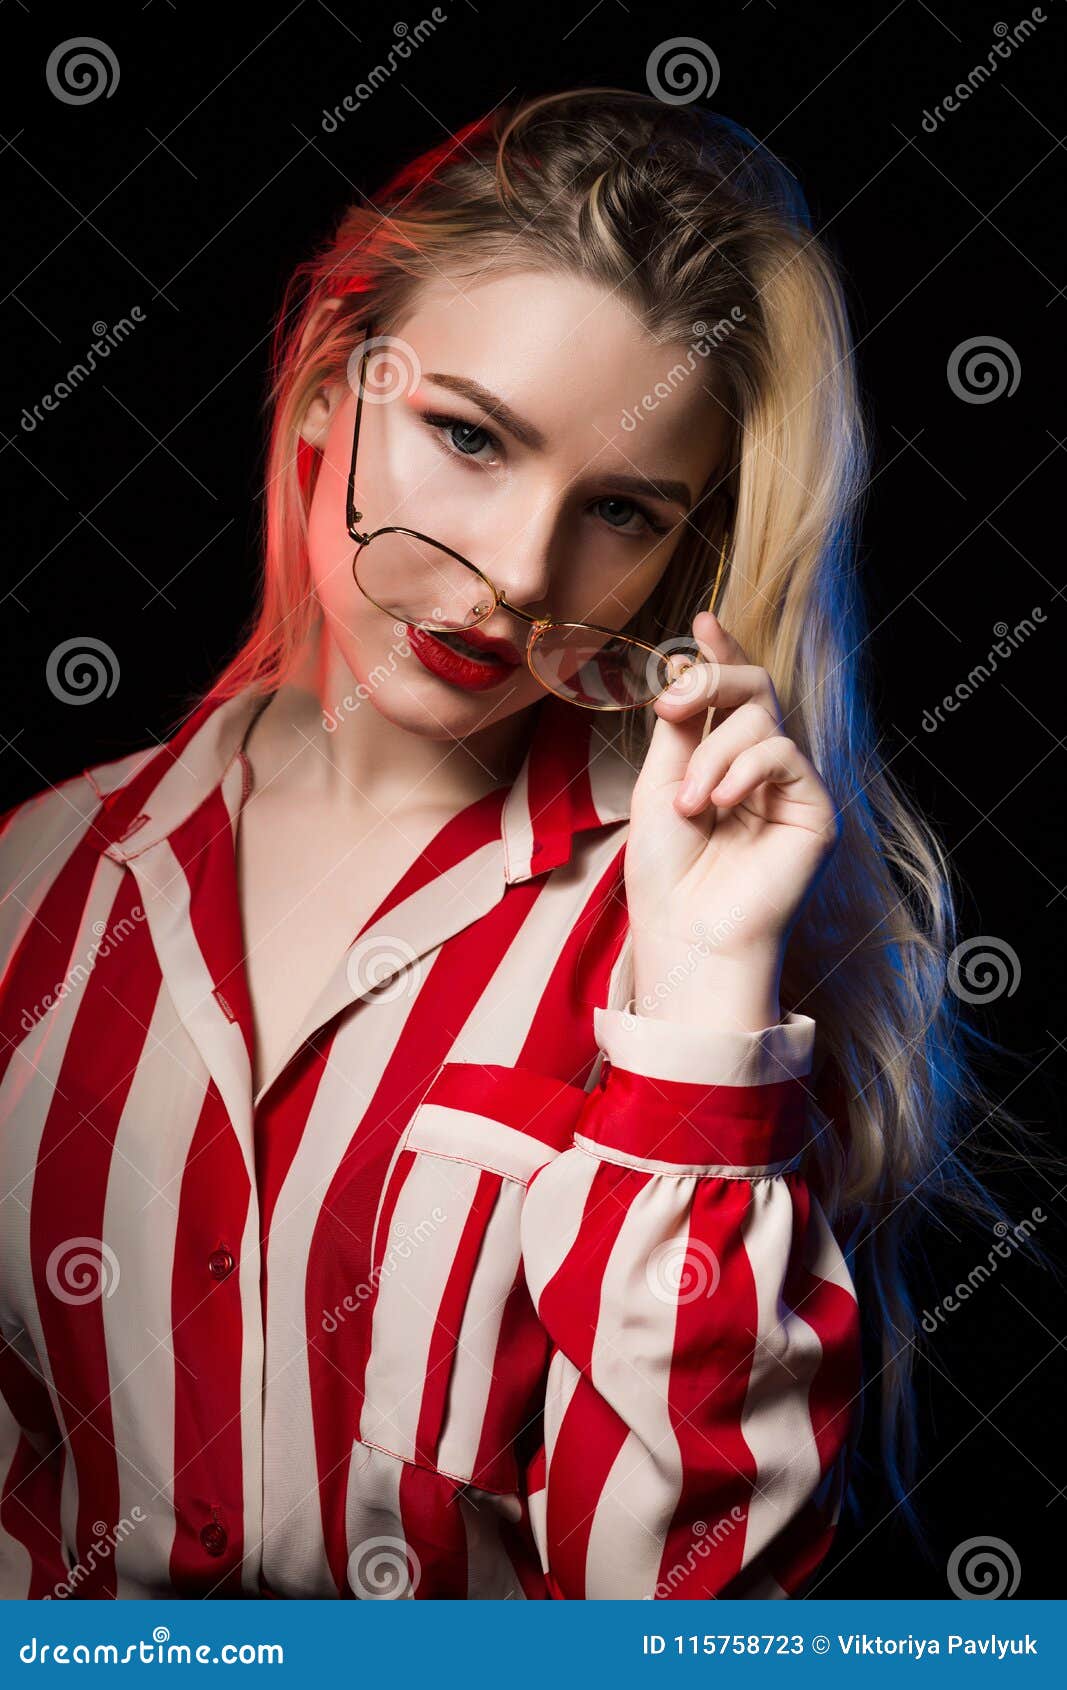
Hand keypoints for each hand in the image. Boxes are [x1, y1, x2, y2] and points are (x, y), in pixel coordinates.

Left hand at [624, 609, 841, 1030]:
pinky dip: (745, 768)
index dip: (721, 654)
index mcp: (723, 762)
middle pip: (755, 688)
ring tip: (692, 805)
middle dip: (712, 680)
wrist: (686, 936)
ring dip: (713, 754)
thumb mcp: (660, 784)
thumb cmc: (666, 874)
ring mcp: (792, 789)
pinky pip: (785, 753)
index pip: (732, 694)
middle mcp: (762, 771)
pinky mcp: (815, 811)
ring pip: (763, 719)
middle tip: (673, 705)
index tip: (701, 622)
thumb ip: (682, 728)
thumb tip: (688, 668)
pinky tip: (721, 803)